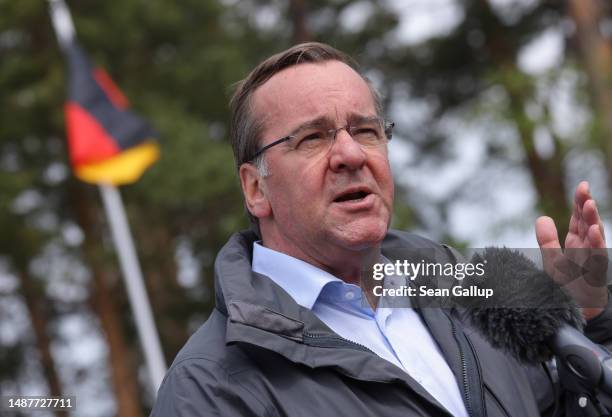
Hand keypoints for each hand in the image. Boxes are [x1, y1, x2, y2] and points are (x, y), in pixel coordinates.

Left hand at [536, 181, 608, 320]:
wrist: (577, 310)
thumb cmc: (568, 285)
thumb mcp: (553, 259)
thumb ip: (547, 239)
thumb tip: (542, 217)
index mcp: (577, 242)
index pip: (579, 218)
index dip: (580, 202)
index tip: (582, 186)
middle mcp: (587, 248)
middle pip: (588, 223)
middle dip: (587, 205)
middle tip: (585, 188)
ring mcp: (593, 260)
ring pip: (595, 236)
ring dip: (592, 220)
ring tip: (589, 204)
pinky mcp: (595, 274)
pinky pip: (597, 257)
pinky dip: (596, 244)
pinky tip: (593, 232)